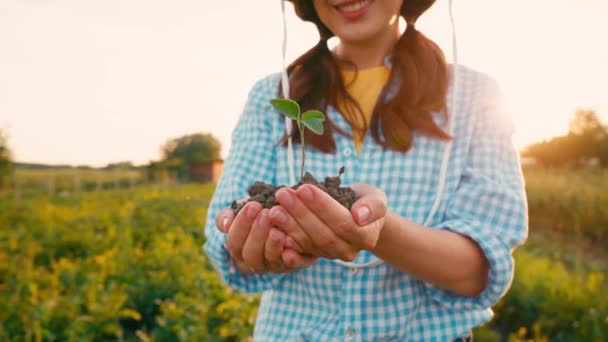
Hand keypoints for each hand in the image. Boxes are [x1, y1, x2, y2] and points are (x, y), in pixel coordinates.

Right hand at [215, 202, 317, 273]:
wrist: (291, 216)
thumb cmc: (260, 213)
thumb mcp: (244, 211)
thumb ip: (229, 216)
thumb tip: (226, 223)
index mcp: (240, 250)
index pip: (234, 243)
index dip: (242, 225)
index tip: (253, 205)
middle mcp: (257, 262)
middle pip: (250, 255)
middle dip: (257, 234)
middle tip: (266, 214)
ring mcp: (276, 265)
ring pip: (271, 261)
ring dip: (272, 245)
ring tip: (277, 229)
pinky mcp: (297, 264)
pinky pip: (294, 265)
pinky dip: (292, 258)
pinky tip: (290, 244)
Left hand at [268, 183, 386, 261]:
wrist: (358, 216)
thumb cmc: (365, 202)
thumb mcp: (376, 198)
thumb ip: (373, 206)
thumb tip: (360, 215)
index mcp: (366, 236)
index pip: (343, 222)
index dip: (322, 206)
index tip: (304, 188)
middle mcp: (349, 250)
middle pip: (322, 234)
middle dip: (300, 213)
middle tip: (283, 194)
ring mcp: (331, 256)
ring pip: (308, 242)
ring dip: (289, 225)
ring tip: (274, 207)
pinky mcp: (316, 256)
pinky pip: (299, 250)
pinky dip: (285, 240)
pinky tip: (272, 227)